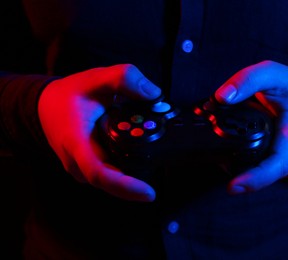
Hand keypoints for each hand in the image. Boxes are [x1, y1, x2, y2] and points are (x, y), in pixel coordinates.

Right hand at [38, 64, 160, 201]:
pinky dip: (126, 170)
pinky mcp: (87, 168)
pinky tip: (142, 159)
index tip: (149, 193)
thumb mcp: (96, 78)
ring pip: (111, 180)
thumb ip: (124, 78)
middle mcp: (77, 163)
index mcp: (76, 143)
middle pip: (111, 182)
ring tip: (155, 159)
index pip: (99, 174)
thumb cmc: (69, 94)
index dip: (125, 187)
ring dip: (132, 176)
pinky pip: (109, 174)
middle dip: (137, 182)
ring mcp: (81, 169)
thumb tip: (154, 93)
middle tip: (163, 167)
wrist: (46, 105)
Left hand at [215, 60, 287, 193]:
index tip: (233, 186)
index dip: (255, 179)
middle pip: (266, 176)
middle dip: (241, 177)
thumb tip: (221, 97)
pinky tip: (232, 159)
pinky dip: (248, 168)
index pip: (276, 165)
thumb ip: (247, 80)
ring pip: (263, 176)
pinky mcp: (283, 165)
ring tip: (221, 158)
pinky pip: (264, 171)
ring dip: (242, 172)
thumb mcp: (271, 73)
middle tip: (215, 163)